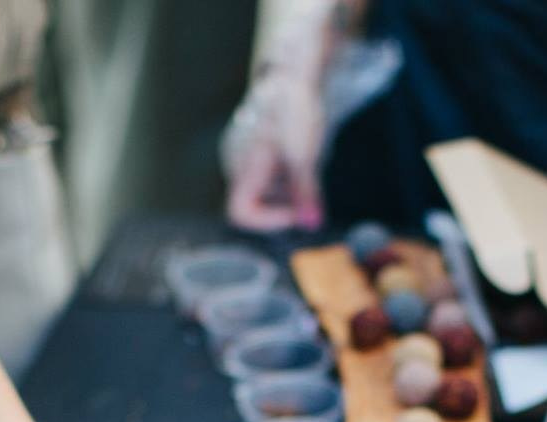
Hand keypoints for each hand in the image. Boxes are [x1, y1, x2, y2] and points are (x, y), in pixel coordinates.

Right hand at [223, 70, 326, 232]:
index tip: (296, 212)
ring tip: (304, 163)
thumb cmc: (293, 108)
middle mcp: (235, 163)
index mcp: (241, 167)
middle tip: (308, 186)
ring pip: (264, 188)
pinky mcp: (254, 147)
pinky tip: (299, 152)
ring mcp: (243, 153)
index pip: (240, 214)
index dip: (269, 221)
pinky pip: (267, 172)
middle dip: (284, 203)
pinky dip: (285, 174)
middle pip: (255, 203)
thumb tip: (311, 225)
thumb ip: (305, 194)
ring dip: (287, 189)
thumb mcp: (304, 156)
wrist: (292, 71)